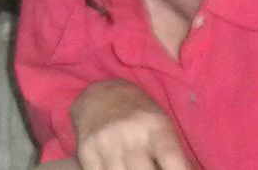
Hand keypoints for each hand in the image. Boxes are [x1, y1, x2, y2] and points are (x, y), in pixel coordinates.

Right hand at [69, 79, 195, 169]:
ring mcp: (105, 142)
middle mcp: (129, 133)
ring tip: (135, 167)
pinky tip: (119, 167)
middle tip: (152, 168)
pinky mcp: (86, 150)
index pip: (171, 157)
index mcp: (155, 125)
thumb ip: (172, 153)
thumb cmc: (139, 115)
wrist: (99, 95)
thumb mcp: (161, 125)